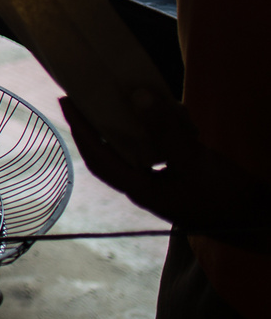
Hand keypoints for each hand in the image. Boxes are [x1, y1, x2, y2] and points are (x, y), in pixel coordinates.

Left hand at [61, 95, 270, 251]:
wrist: (261, 222)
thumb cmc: (226, 198)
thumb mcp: (195, 161)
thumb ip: (166, 131)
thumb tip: (136, 96)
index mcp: (141, 190)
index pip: (98, 158)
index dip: (80, 130)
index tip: (67, 101)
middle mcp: (146, 187)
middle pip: (109, 153)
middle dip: (93, 126)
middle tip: (82, 96)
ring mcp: (162, 183)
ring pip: (132, 150)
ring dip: (121, 126)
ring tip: (113, 99)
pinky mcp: (179, 177)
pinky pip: (155, 150)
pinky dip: (152, 131)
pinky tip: (158, 113)